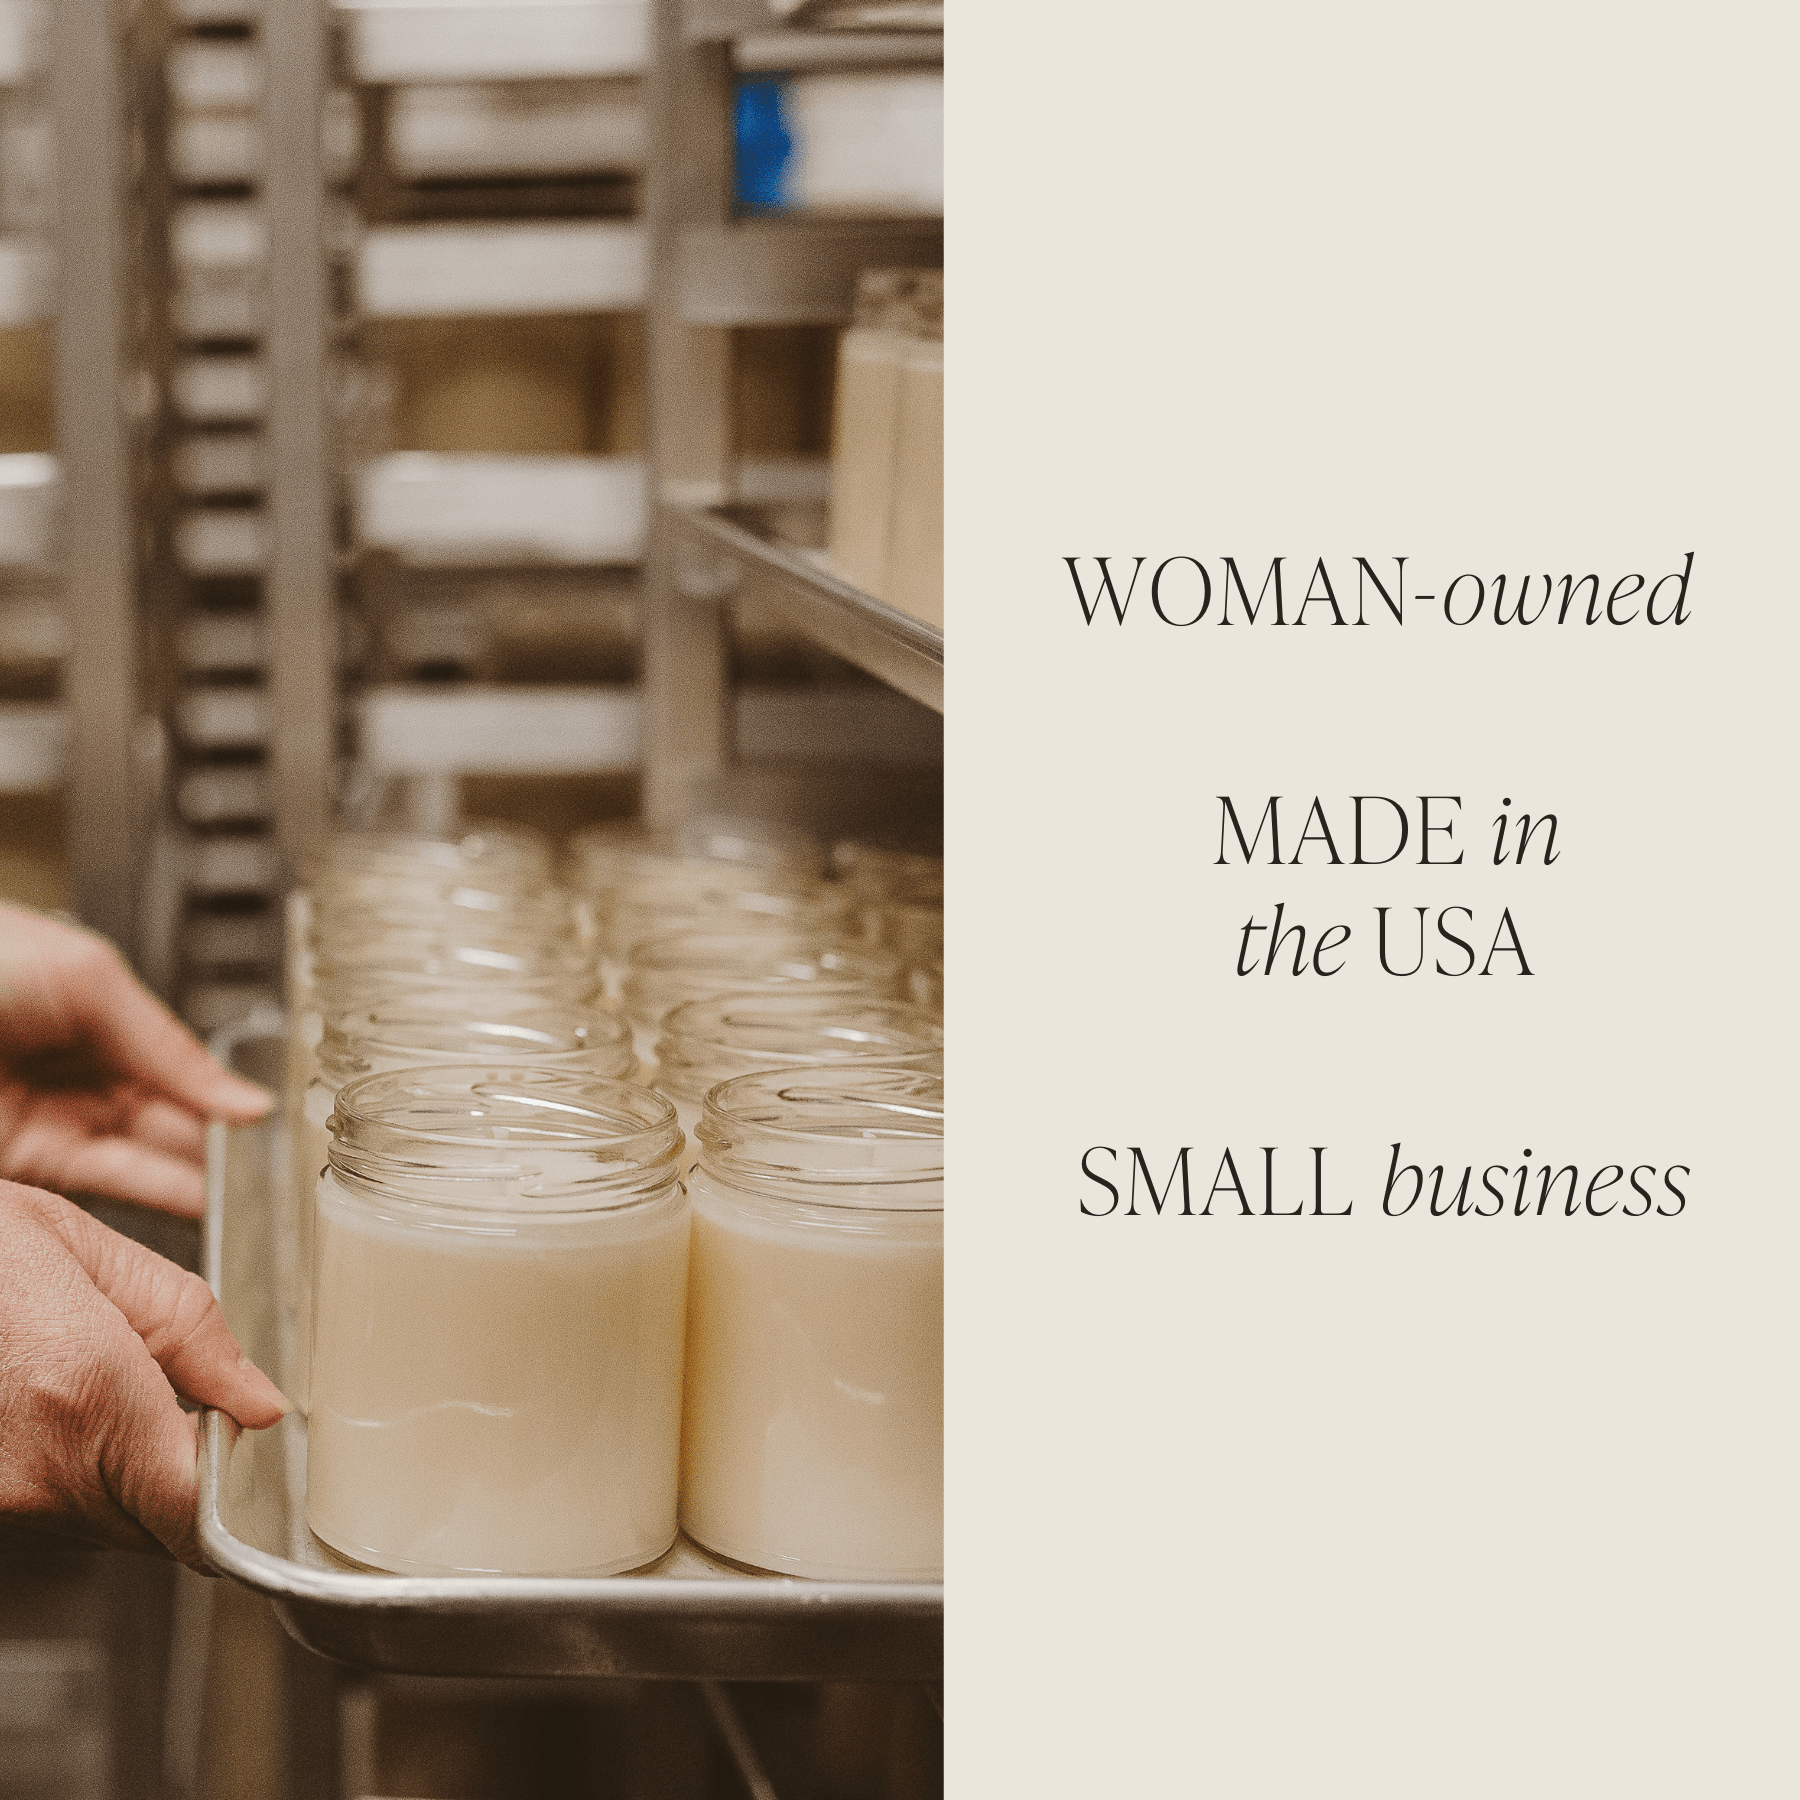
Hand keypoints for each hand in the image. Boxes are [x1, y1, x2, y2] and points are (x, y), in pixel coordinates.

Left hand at [0, 904, 269, 1217]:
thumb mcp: (90, 980)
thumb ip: (169, 1046)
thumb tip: (243, 1101)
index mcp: (90, 1015)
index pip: (174, 1066)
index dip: (220, 1094)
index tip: (268, 1123)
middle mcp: (69, 1072)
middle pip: (160, 1118)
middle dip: (213, 1143)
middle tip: (267, 1169)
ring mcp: (43, 1121)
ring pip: (136, 1158)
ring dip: (191, 1177)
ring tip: (244, 1194)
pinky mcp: (19, 1163)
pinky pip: (97, 1184)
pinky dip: (152, 1192)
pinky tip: (195, 1197)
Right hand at [0, 1181, 287, 1567]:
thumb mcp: (89, 1252)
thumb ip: (191, 1332)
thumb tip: (258, 1403)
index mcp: (83, 1392)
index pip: (197, 1510)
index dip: (238, 1487)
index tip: (242, 1444)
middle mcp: (35, 1470)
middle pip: (159, 1528)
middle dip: (189, 1478)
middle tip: (184, 1410)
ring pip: (108, 1530)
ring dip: (131, 1481)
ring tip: (100, 1398)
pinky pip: (52, 1520)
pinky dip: (75, 1480)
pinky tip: (60, 1418)